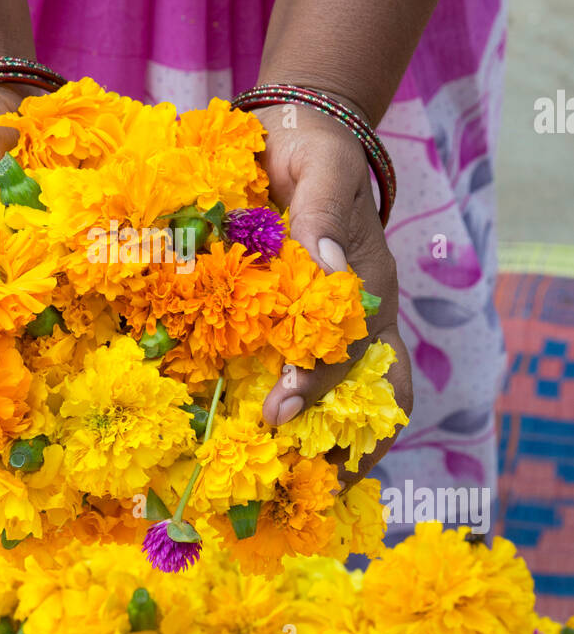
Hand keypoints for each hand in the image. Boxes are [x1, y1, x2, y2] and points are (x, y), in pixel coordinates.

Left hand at [260, 100, 412, 485]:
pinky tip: (256, 453)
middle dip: (344, 447)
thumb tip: (326, 265)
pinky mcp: (302, 330)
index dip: (320, 385)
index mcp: (370, 288)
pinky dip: (294, 424)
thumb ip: (321, 216)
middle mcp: (361, 320)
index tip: (280, 412)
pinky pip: (307, 386)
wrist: (298, 137)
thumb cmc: (312, 154)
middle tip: (300, 487)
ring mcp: (336, 330)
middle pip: (376, 401)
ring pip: (348, 406)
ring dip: (322, 449)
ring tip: (281, 496)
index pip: (356, 352)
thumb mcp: (320, 171)